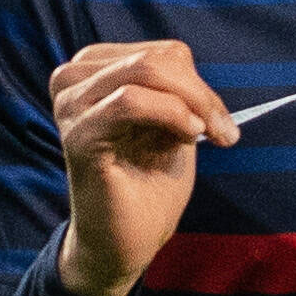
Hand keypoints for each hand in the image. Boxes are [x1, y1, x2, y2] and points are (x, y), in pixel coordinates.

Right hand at [49, 40, 235, 295]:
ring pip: (144, 70)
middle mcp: (73, 81)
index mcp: (93, 72)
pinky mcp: (78, 135)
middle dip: (200, 94)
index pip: (160, 52)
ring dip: (190, 103)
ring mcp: (71, 107)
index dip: (200, 84)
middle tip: (224, 132)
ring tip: (206, 136)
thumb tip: (193, 74)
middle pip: (155, 57)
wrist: (125, 243)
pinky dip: (171, 114)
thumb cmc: (147, 185)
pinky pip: (131, 101)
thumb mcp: (172, 127)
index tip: (222, 124)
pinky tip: (188, 138)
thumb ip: (178, 91)